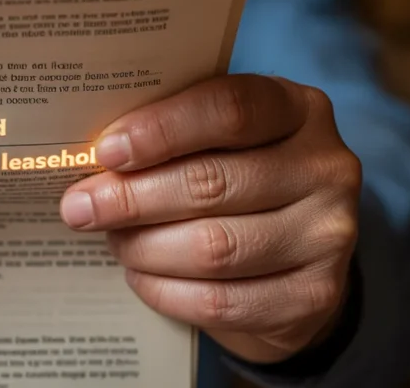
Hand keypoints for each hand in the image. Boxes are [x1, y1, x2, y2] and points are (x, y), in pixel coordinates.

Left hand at [61, 74, 360, 363]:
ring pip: (213, 247)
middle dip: (131, 198)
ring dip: (144, 247)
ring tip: (112, 240)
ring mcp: (329, 235)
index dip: (160, 130)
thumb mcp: (215, 140)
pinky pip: (220, 301)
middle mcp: (326, 167)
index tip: (105, 152)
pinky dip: (164, 289)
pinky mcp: (314, 296)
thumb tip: (90, 160)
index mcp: (297, 109)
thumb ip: (171, 136)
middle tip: (79, 207)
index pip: (229, 108)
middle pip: (212, 183)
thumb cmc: (236, 177)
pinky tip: (139, 275)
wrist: (294, 256)